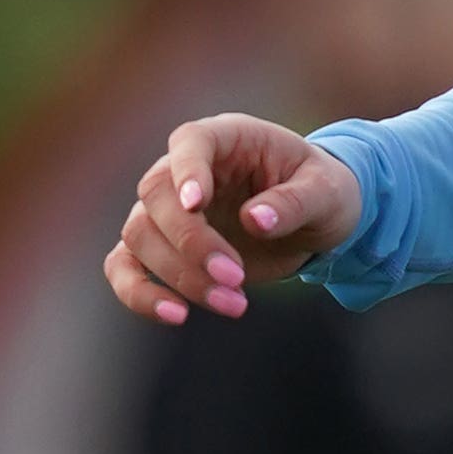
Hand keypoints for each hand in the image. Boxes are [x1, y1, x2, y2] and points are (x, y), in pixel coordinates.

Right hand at [102, 114, 360, 326]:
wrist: (316, 221)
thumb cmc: (323, 192)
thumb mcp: (328, 192)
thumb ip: (295, 201)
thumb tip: (254, 220)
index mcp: (228, 138)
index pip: (190, 143)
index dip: (187, 171)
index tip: (197, 204)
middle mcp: (185, 169)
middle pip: (156, 197)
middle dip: (190, 242)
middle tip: (234, 276)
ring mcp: (167, 209)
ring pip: (140, 236)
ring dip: (180, 275)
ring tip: (235, 303)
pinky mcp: (161, 248)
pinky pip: (124, 267)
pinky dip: (139, 293)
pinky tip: (175, 316)